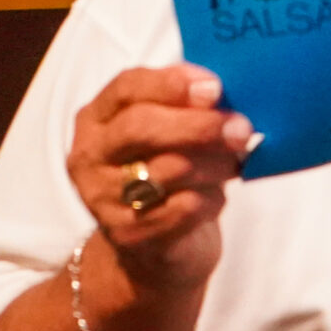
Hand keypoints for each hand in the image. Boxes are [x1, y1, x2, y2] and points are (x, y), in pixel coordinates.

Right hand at [64, 65, 253, 296]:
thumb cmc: (167, 170)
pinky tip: (215, 198)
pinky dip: (212, 199)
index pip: (126, 88)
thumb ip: (186, 105)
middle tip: (241, 128)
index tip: (215, 88)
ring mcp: (101, 198)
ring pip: (170, 168)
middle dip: (199, 125)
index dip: (172, 84)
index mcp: (96, 119)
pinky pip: (183, 208)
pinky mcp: (127, 234)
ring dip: (216, 163)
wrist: (153, 245)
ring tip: (235, 162)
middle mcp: (88, 156)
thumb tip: (217, 90)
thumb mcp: (169, 131)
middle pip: (141, 127)